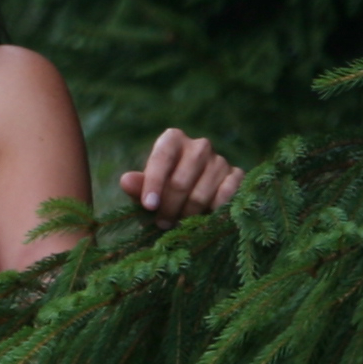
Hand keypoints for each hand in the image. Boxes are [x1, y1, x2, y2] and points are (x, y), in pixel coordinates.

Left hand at [120, 130, 242, 227]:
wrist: (193, 195)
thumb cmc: (163, 189)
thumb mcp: (147, 188)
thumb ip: (138, 185)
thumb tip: (126, 181)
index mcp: (173, 139)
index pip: (161, 158)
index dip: (154, 184)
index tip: (149, 206)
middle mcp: (199, 145)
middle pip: (181, 181)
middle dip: (169, 207)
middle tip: (161, 223)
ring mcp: (220, 160)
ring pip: (201, 195)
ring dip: (188, 215)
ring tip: (178, 224)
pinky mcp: (237, 175)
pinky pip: (226, 197)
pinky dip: (213, 213)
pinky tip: (203, 220)